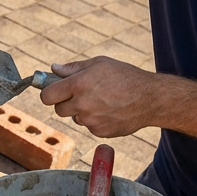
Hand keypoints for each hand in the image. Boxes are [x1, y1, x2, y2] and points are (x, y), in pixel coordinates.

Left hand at [40, 56, 158, 137]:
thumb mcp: (99, 64)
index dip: (48, 94)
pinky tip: (109, 110)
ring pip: (75, 118)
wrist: (149, 98)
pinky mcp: (99, 132)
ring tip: (102, 100)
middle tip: (79, 95)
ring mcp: (91, 121)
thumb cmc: (125, 76)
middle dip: (65, 102)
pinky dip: (95, 120)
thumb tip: (54, 69)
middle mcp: (82, 104)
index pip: (47, 96)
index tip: (53, 92)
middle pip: (58, 110)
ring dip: (82, 111)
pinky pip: (89, 126)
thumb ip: (73, 68)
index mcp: (78, 84)